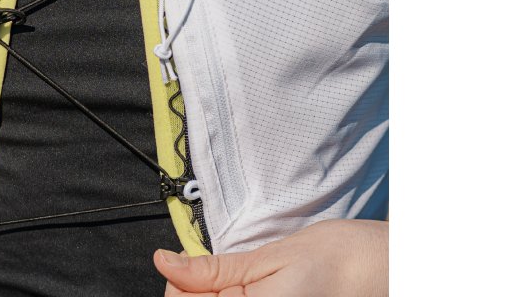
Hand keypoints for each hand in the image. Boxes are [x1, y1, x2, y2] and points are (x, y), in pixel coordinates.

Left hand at [153, 219, 386, 296]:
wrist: (386, 267)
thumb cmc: (337, 257)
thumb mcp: (268, 257)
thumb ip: (214, 270)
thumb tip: (164, 263)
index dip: (176, 283)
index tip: (182, 262)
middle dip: (192, 292)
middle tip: (204, 269)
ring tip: (231, 282)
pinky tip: (247, 293)